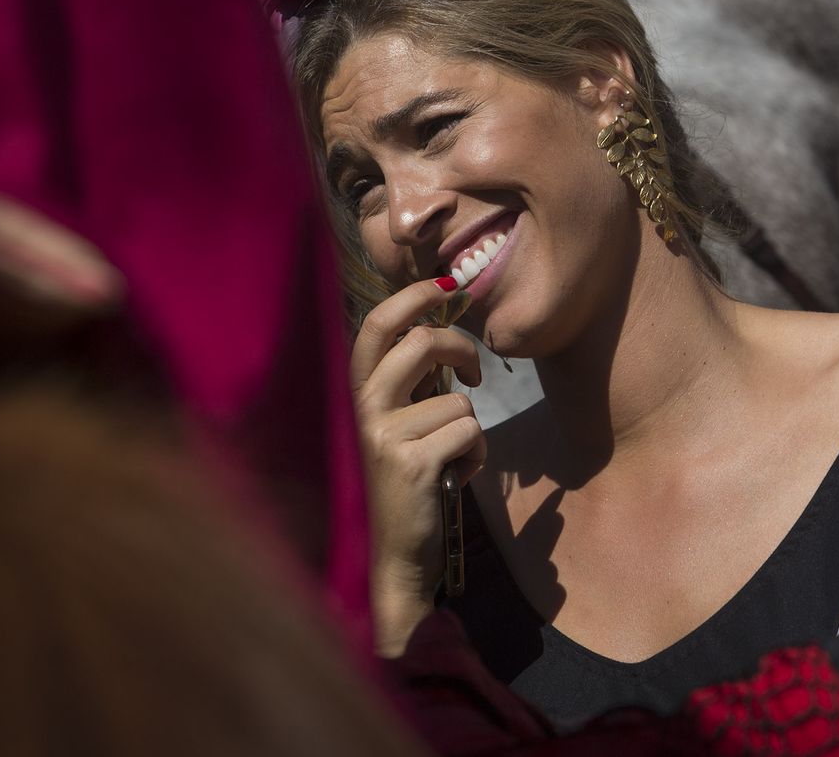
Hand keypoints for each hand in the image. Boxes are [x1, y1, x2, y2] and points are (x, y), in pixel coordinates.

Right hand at [350, 277, 484, 655]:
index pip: (378, 325)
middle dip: (461, 348)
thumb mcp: (402, 424)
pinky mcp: (410, 463)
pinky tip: (455, 477)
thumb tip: (441, 333)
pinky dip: (476, 456)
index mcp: (362, 393)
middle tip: (475, 374)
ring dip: (472, 429)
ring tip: (452, 457)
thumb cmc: (412, 482)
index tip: (447, 284)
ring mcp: (385, 435)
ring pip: (458, 400)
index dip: (413, 296)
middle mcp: (366, 408)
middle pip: (421, 343)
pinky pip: (469, 433)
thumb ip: (413, 383)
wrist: (399, 554)